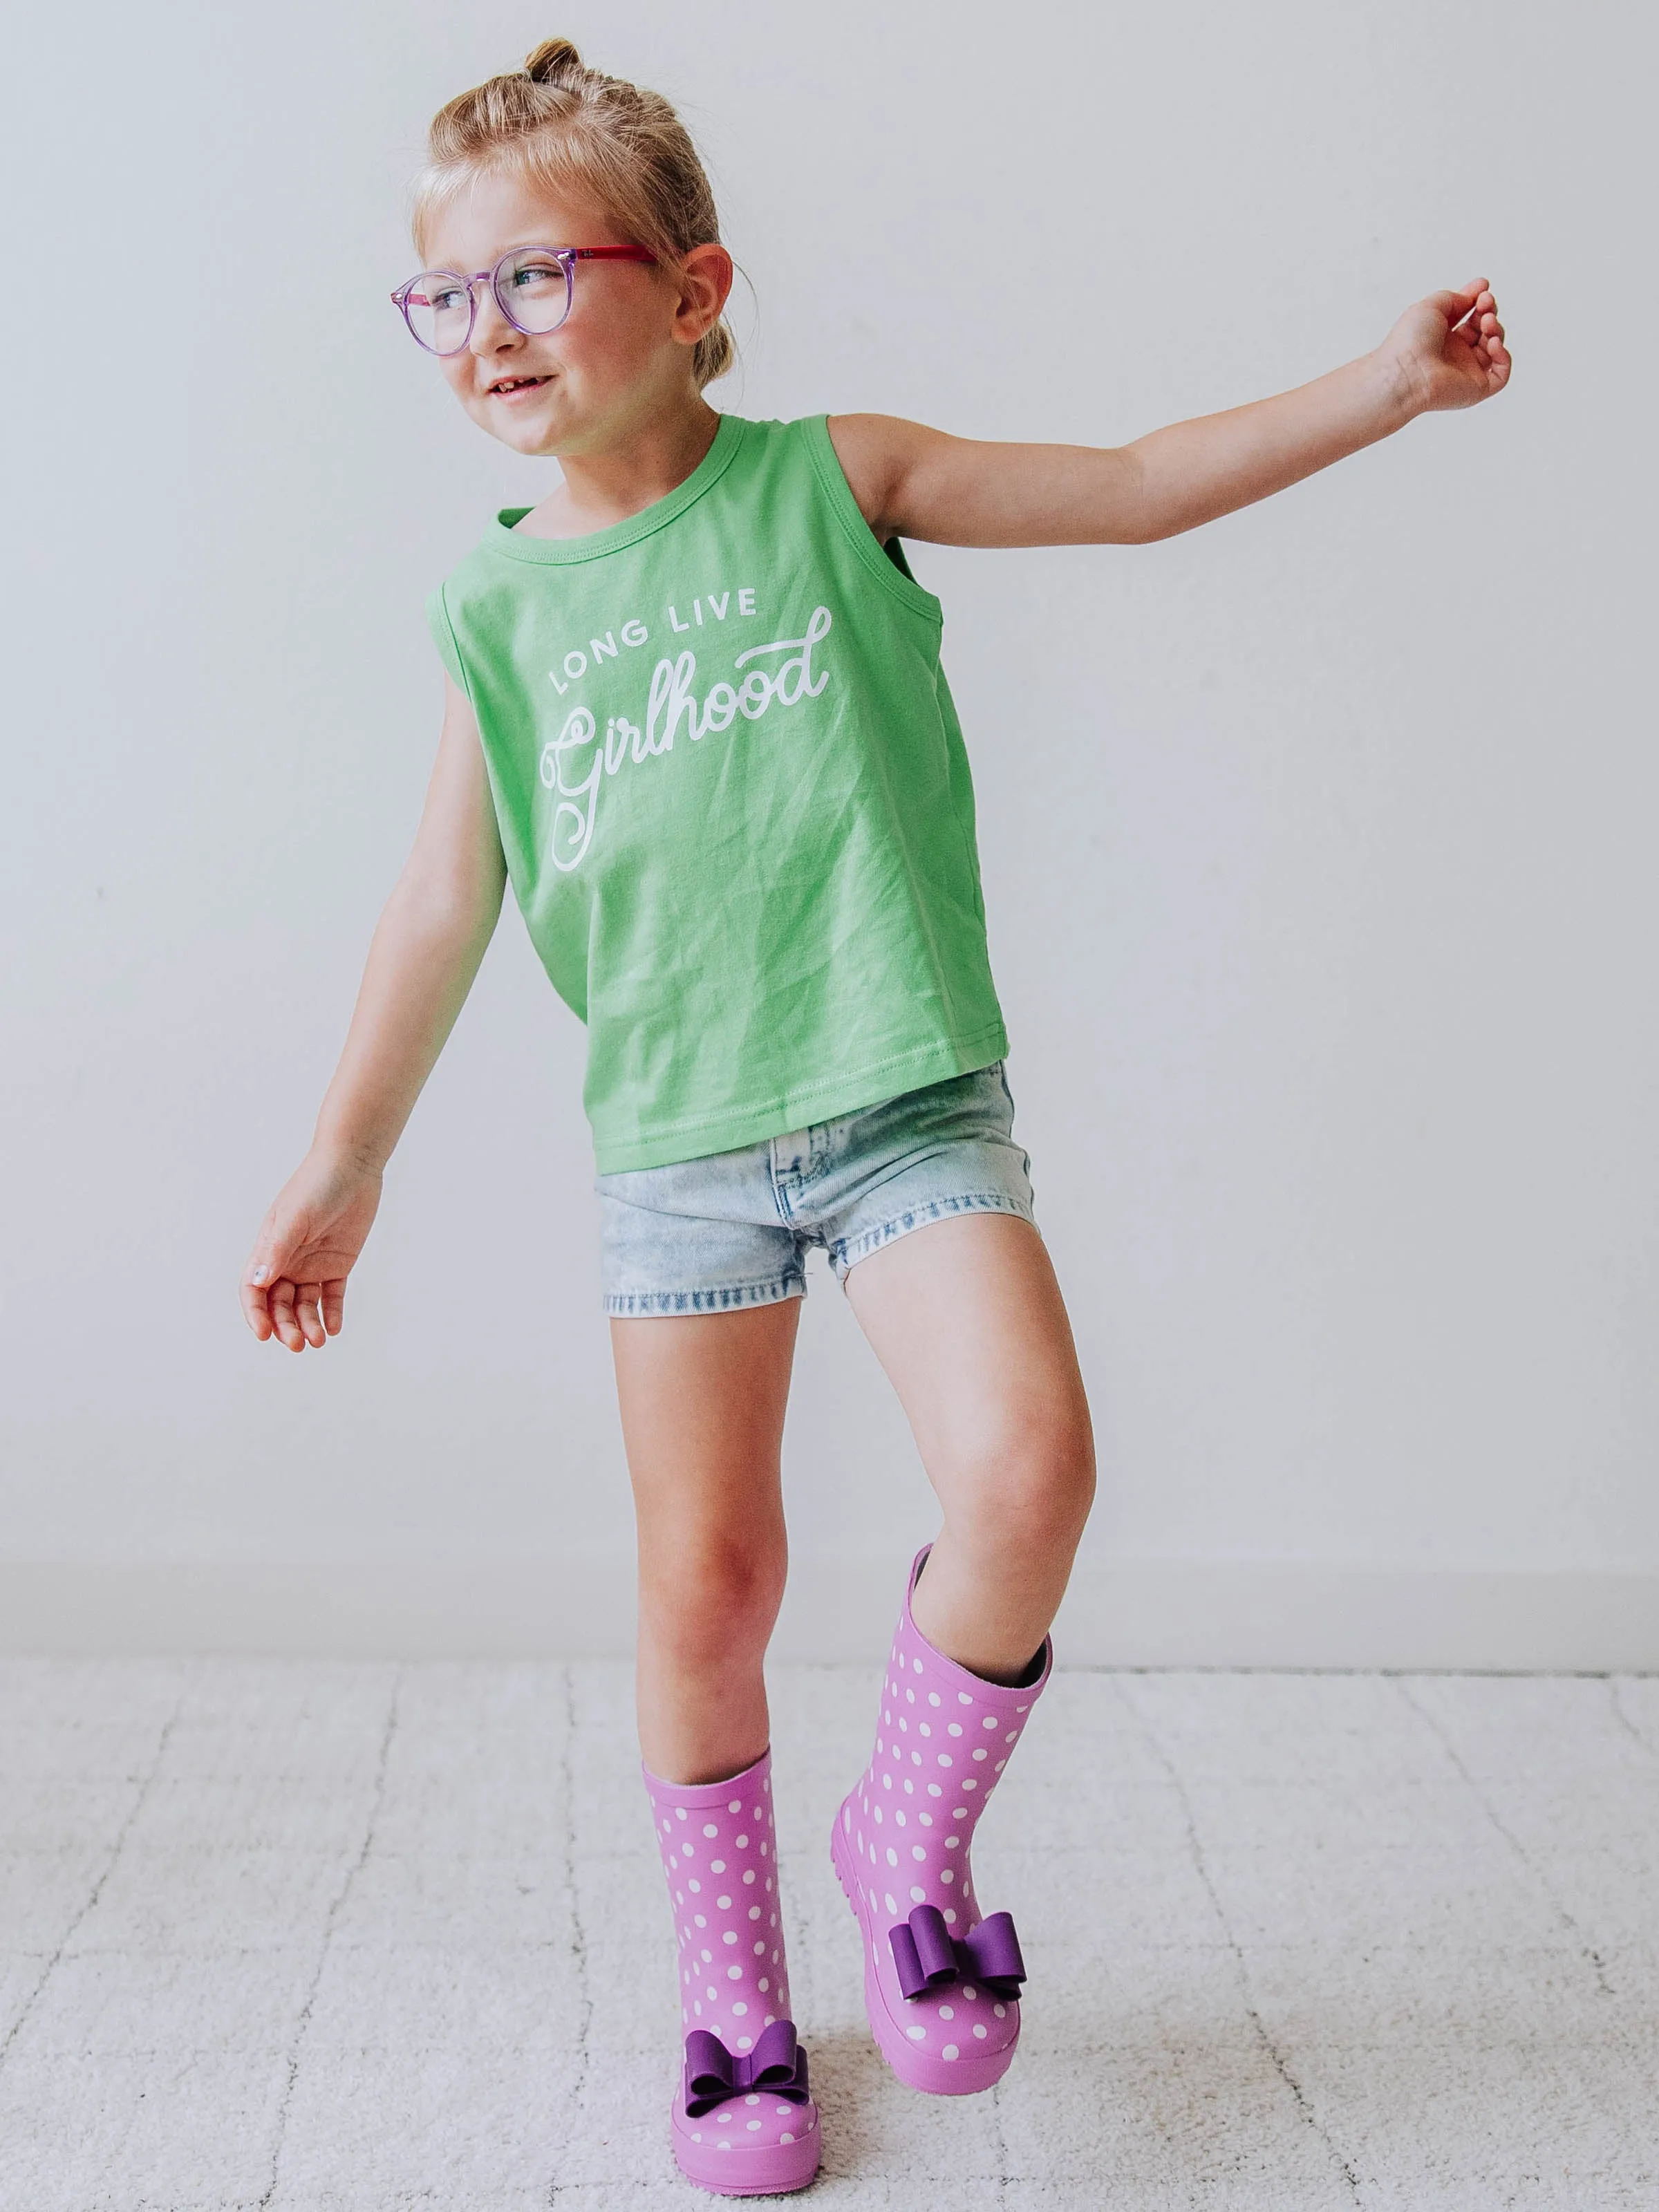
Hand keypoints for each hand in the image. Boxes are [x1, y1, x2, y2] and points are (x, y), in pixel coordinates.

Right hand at [240, 1148, 383, 1351]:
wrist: (352, 1167)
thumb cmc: (317, 1186)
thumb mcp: (294, 1218)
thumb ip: (277, 1250)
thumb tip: (257, 1282)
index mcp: (268, 1250)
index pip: (253, 1290)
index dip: (255, 1314)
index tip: (264, 1334)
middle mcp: (287, 1261)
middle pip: (279, 1303)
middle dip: (285, 1326)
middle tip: (298, 1344)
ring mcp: (312, 1264)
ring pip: (305, 1304)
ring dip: (309, 1324)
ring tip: (320, 1340)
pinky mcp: (338, 1264)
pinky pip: (332, 1295)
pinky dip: (332, 1312)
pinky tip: (335, 1327)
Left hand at [1379, 277, 1510, 416]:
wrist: (1406, 372)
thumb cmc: (1410, 340)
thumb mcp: (1431, 305)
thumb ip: (1455, 298)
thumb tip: (1473, 299)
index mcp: (1441, 337)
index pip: (1468, 317)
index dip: (1478, 300)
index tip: (1483, 286)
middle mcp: (1454, 354)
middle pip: (1483, 329)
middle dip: (1488, 311)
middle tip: (1485, 303)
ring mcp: (1465, 372)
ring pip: (1494, 348)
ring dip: (1496, 329)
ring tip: (1486, 321)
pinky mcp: (1475, 389)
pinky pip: (1501, 374)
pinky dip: (1503, 356)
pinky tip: (1492, 342)